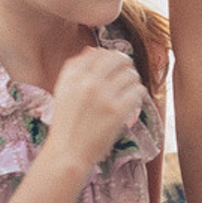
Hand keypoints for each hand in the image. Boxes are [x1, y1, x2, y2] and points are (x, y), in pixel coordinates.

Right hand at [44, 46, 150, 174]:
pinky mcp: (118, 111)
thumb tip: (93, 50)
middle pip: (117, 59)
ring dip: (133, 81)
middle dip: (125, 65)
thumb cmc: (67, 124)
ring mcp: (104, 96)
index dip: (109, 57)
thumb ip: (74, 68)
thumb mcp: (63, 91)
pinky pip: (138, 91)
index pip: (98, 53)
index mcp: (73, 76)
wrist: (68, 152)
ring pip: (131, 74)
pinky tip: (132, 101)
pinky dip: (138, 95)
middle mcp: (88, 82)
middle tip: (126, 74)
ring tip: (128, 90)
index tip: (113, 66)